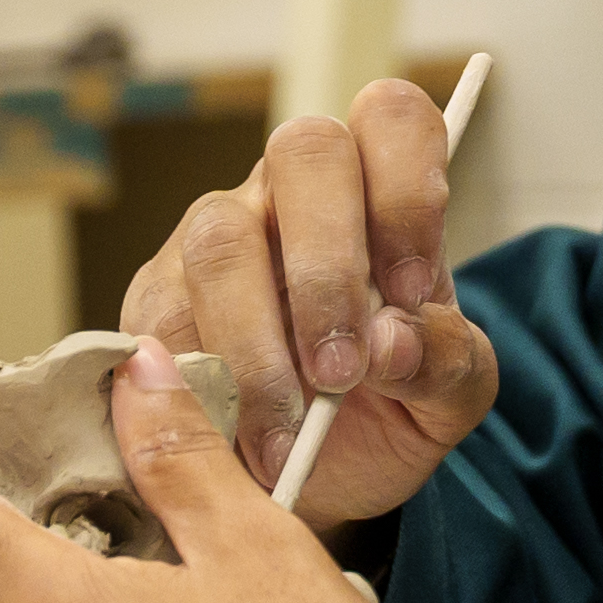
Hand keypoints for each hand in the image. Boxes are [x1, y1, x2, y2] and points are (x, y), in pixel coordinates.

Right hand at [115, 80, 497, 525]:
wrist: (318, 483)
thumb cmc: (390, 409)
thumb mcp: (447, 398)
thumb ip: (445, 360)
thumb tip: (391, 340)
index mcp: (378, 191)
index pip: (393, 120)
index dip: (405, 190)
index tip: (412, 292)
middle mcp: (292, 191)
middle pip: (303, 154)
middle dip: (326, 269)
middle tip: (342, 373)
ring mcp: (214, 233)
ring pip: (223, 243)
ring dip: (258, 348)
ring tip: (288, 437)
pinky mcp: (155, 297)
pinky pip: (161, 321)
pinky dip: (202, 391)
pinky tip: (235, 441)